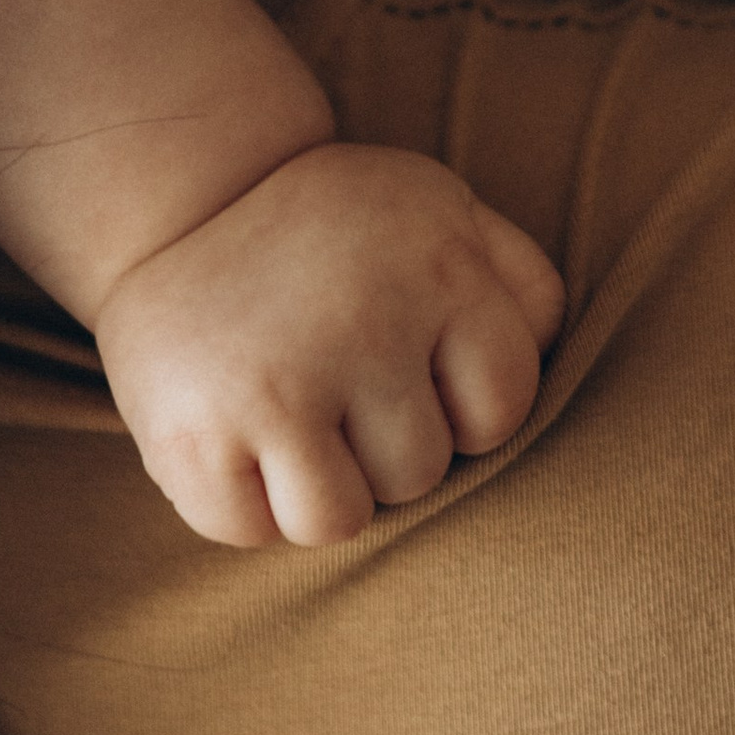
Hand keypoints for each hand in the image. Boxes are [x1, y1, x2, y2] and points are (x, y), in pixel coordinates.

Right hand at [92, 144, 566, 546]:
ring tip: (286, 415)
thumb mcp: (443, 215)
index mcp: (439, 265)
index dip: (458, 410)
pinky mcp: (193, 434)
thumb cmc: (339, 233)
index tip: (411, 371)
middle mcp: (363, 321)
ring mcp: (274, 382)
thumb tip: (552, 361)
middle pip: (418, 474)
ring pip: (338, 522)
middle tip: (328, 380)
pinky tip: (230, 433)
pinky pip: (248, 532)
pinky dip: (240, 503)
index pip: (498, 412)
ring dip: (314, 488)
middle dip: (379, 448)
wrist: (181, 202)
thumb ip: (522, 284)